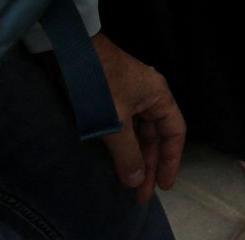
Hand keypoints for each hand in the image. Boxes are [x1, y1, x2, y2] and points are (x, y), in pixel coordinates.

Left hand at [91, 33, 186, 203]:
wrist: (69, 50)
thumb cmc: (98, 83)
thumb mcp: (115, 122)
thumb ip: (127, 153)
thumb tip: (136, 180)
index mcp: (158, 95)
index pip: (174, 133)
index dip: (171, 161)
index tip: (163, 186)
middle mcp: (148, 95)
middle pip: (155, 135)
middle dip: (148, 164)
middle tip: (139, 194)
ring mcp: (129, 95)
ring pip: (138, 132)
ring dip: (133, 156)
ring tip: (126, 182)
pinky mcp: (110, 97)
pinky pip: (123, 127)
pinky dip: (121, 145)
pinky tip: (114, 161)